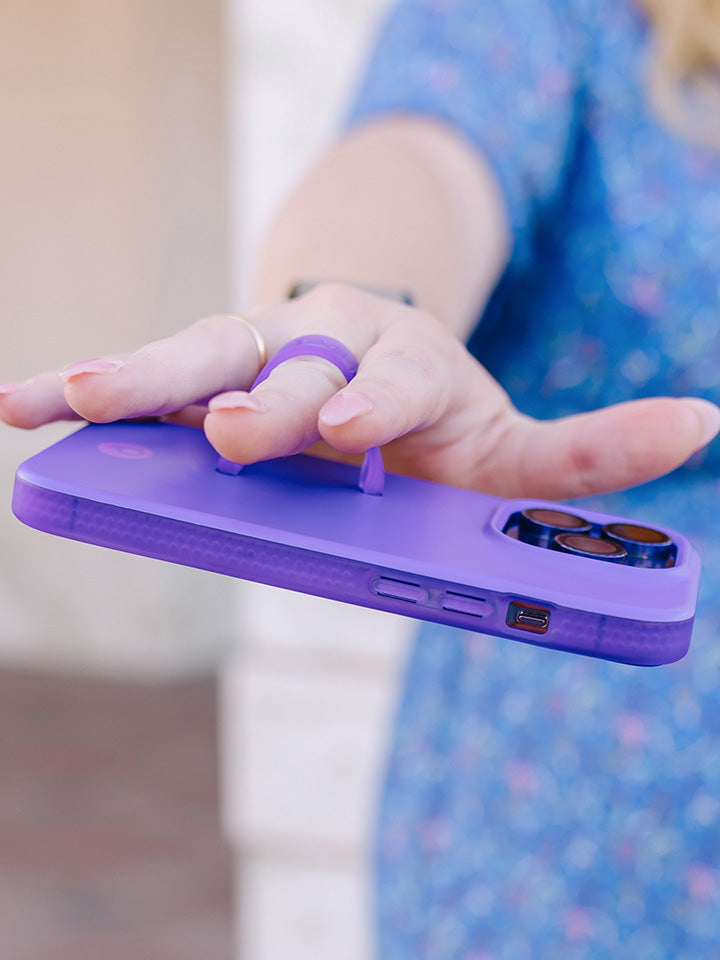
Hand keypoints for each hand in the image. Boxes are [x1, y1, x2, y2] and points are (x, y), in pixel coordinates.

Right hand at [1, 283, 717, 499]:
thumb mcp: (511, 437)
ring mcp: (257, 351)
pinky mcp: (203, 367)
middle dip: (256, 401)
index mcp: (401, 364)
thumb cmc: (433, 415)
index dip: (369, 403)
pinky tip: (26, 405)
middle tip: (225, 436)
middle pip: (285, 364)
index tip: (351, 431)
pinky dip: (83, 388)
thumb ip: (591, 449)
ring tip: (61, 397)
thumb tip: (701, 421)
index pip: (389, 380)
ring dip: (133, 377)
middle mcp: (324, 344)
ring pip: (195, 355)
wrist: (369, 359)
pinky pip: (141, 375)